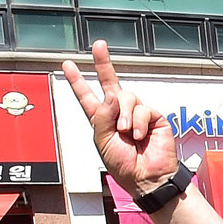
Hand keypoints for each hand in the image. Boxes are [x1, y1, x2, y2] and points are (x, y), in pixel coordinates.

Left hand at [61, 41, 182, 198]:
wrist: (147, 177)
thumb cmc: (124, 165)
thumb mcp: (102, 141)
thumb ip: (103, 116)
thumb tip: (112, 94)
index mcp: (102, 119)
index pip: (87, 96)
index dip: (78, 80)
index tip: (68, 65)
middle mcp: (119, 113)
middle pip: (110, 82)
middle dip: (103, 63)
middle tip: (99, 46)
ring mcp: (137, 114)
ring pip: (127, 97)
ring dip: (125, 115)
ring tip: (127, 132)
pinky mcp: (154, 118)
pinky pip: (144, 109)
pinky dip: (139, 122)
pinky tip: (139, 136)